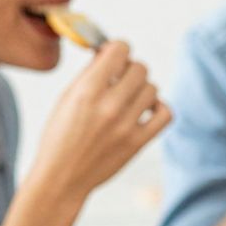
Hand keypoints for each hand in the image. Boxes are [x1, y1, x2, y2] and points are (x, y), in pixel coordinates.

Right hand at [30, 41, 172, 198]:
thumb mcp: (67, 98)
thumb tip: (109, 52)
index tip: (113, 56)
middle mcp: (109, 105)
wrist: (62, 177)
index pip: (120, 50)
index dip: (118, 48)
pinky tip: (145, 110)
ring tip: (129, 97)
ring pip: (152, 89)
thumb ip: (89, 74)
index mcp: (87, 90)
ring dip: (143, 89)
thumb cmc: (60, 136)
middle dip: (130, 69)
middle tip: (120, 79)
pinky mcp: (139, 142)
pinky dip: (159, 107)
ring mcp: (127, 125)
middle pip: (140, 68)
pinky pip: (166, 113)